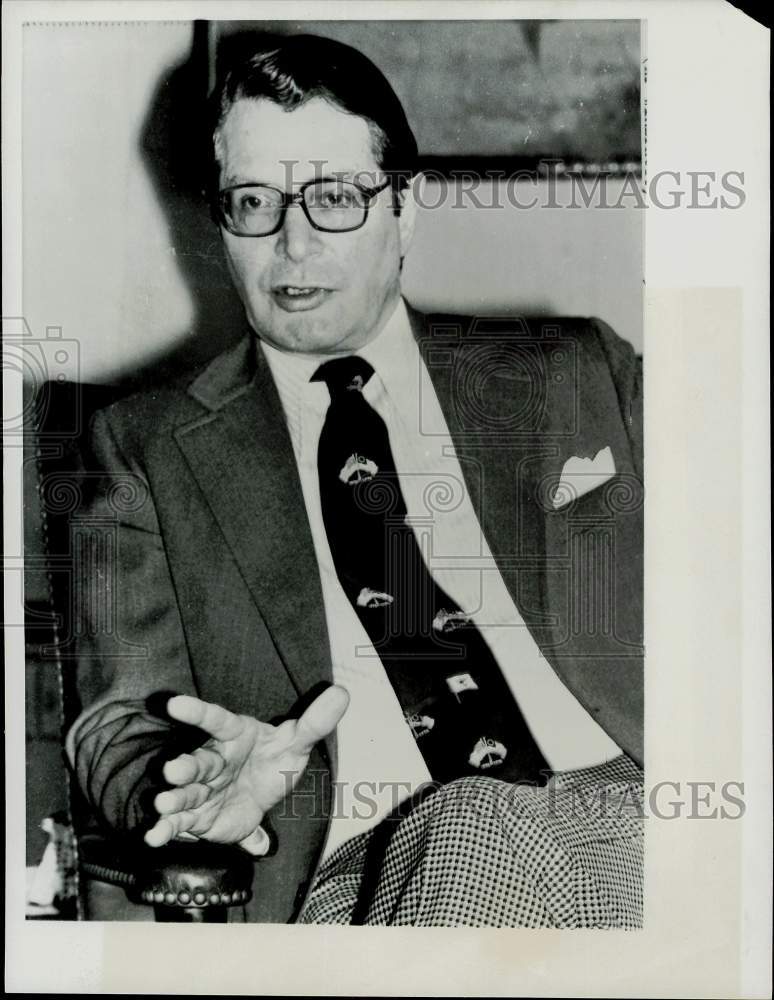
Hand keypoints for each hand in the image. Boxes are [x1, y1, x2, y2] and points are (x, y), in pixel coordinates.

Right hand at [144, 685, 348, 854]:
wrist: (261, 796)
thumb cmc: (273, 761)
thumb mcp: (297, 743)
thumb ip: (316, 722)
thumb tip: (343, 693)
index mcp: (233, 735)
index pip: (215, 720)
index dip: (196, 711)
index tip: (174, 703)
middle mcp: (213, 760)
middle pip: (197, 761)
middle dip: (184, 768)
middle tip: (172, 771)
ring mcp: (202, 789)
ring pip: (185, 792)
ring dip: (173, 799)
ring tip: (163, 805)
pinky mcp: (197, 816)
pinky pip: (180, 822)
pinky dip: (165, 830)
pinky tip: (153, 837)